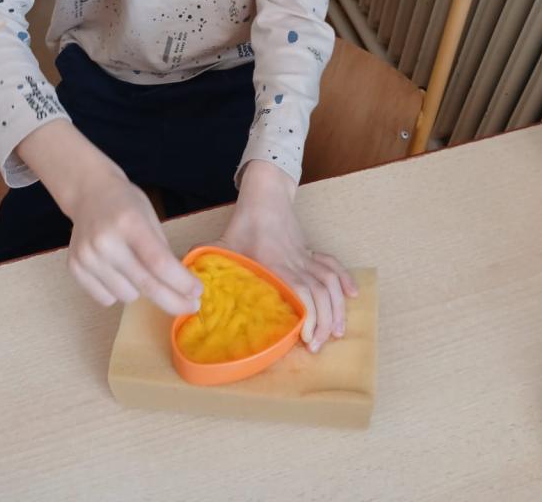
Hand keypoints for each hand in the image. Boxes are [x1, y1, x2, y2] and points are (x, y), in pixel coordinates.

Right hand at [17, 120, 202, 313]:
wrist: (88, 193)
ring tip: (135, 267)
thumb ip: (163, 250)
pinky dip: (118, 291)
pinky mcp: (75, 268)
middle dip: (173, 300)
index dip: (181, 282)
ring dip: (140, 290)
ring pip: (127, 296)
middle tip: (190, 306)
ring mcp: (87, 256)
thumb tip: (183, 287)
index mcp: (129, 222)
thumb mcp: (150, 217)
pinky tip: (116, 271)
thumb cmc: (125, 204)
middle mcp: (105, 241)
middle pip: (146, 285)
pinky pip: (106, 299)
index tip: (198, 293)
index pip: (159, 262)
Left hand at [213, 160, 357, 351]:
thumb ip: (208, 265)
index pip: (301, 294)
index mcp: (276, 264)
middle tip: (317, 345)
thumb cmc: (243, 223)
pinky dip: (345, 280)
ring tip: (337, 331)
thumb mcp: (222, 245)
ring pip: (331, 283)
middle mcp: (296, 263)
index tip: (306, 339)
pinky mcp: (311, 251)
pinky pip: (333, 265)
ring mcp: (306, 256)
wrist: (264, 195)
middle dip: (324, 322)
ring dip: (337, 307)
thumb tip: (189, 289)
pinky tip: (352, 296)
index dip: (309, 318)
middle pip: (321, 294)